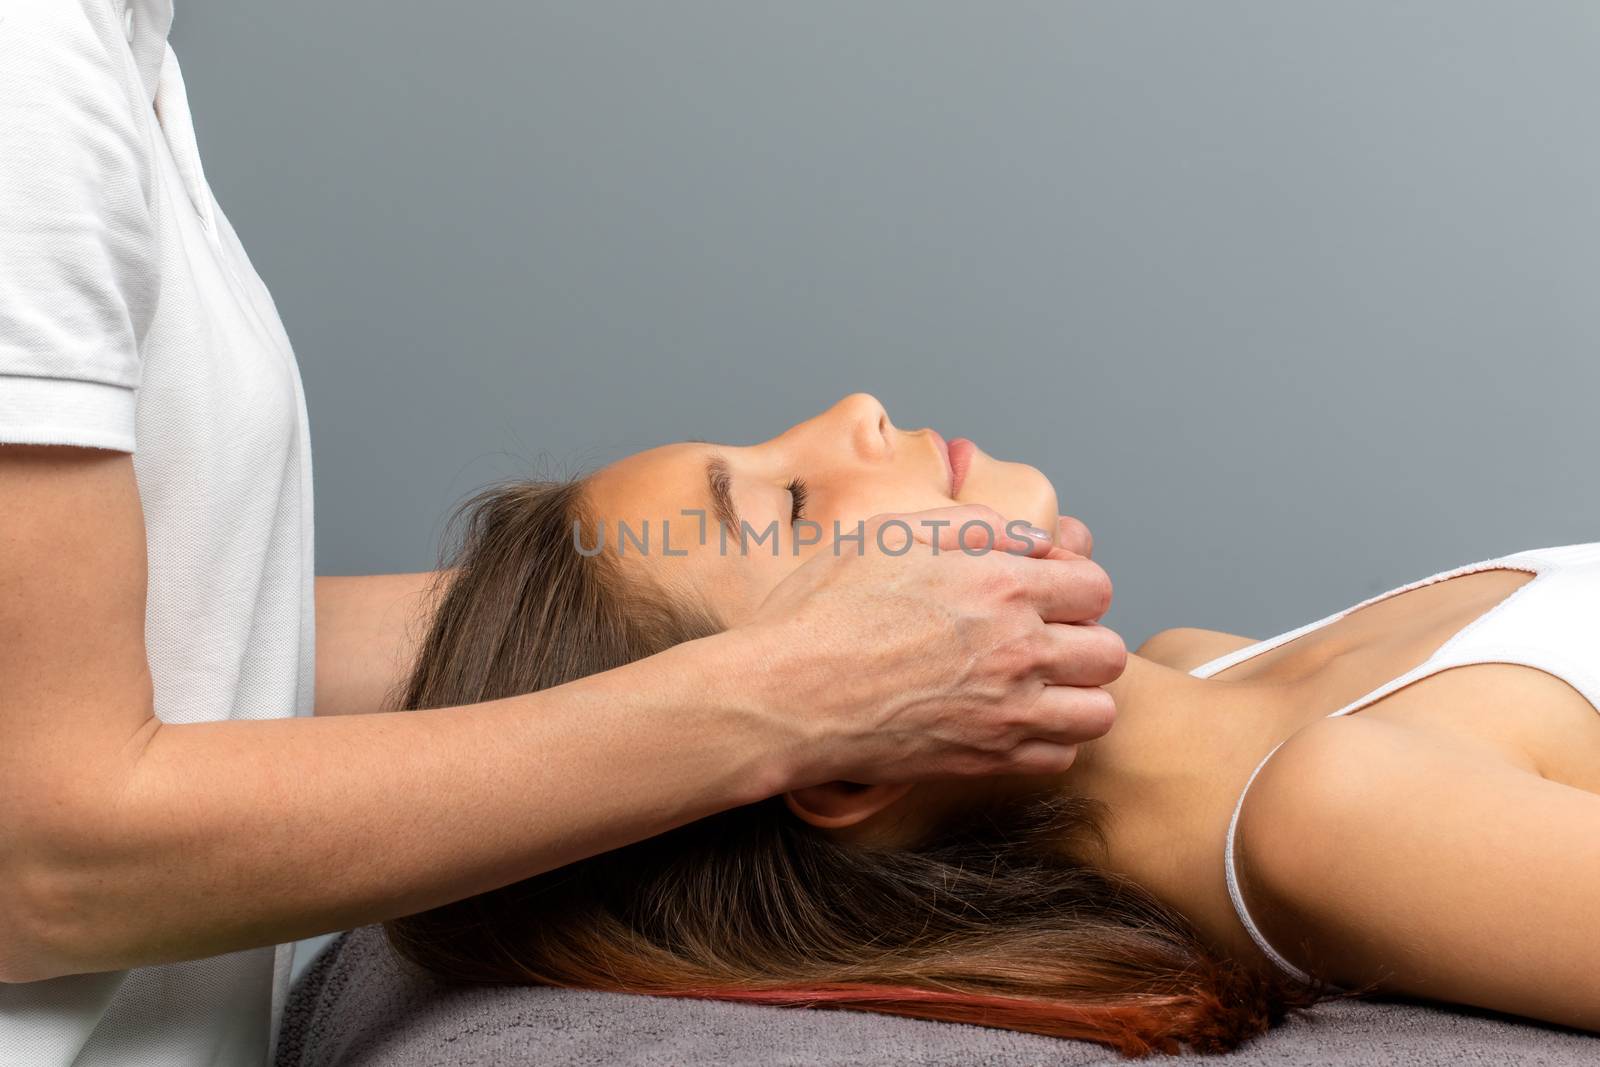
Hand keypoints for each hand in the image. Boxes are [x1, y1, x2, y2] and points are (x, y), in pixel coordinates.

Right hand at [729, 504, 1125, 790]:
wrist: (784, 695)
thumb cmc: (823, 610)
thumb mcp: (891, 534)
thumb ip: (972, 526)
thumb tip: (1028, 537)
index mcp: (1000, 584)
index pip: (1095, 587)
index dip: (1073, 587)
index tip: (1045, 594)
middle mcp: (1018, 648)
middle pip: (1108, 651)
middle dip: (1083, 641)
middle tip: (1043, 641)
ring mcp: (1007, 710)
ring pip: (1099, 711)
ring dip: (1077, 696)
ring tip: (1038, 686)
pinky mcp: (987, 759)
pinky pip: (1061, 756)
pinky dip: (1048, 741)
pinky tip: (1012, 721)